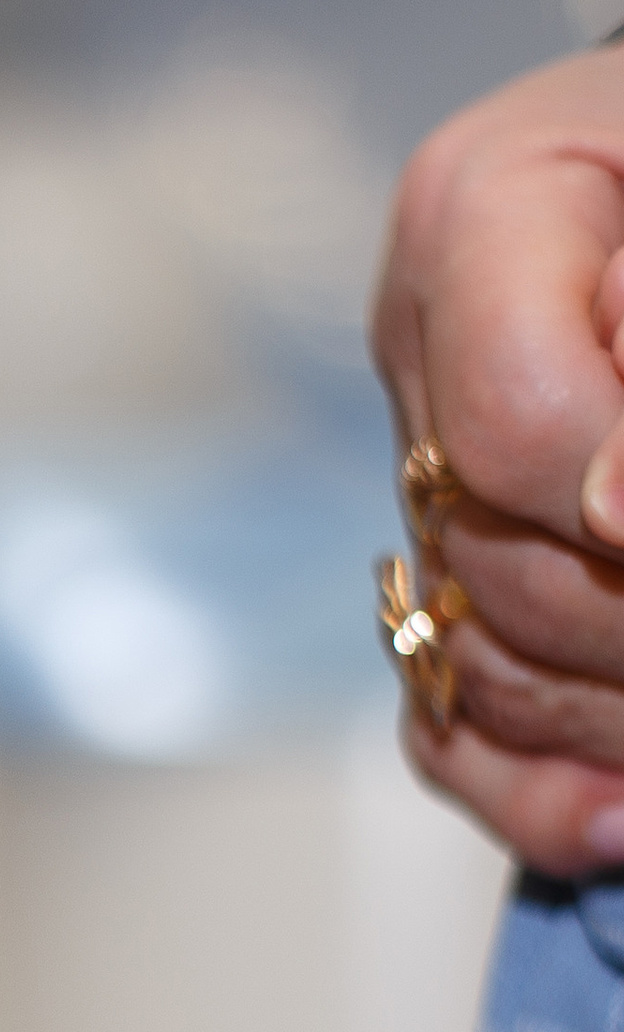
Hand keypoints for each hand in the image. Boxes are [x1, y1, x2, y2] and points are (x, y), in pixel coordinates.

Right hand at [370, 46, 623, 877]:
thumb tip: (610, 507)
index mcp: (481, 209)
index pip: (514, 420)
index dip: (610, 493)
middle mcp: (425, 358)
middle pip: (500, 564)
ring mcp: (426, 481)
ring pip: (478, 658)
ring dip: (607, 717)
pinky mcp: (447, 574)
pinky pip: (447, 724)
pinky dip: (531, 791)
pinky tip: (611, 822)